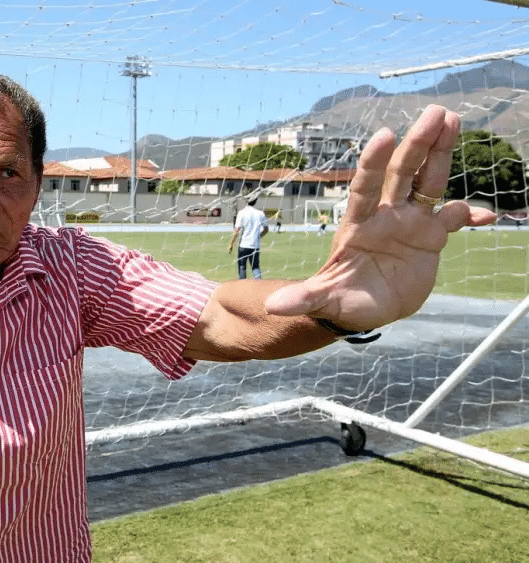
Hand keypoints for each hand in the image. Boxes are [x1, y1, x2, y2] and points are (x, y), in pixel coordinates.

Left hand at [263, 105, 494, 329]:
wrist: (365, 309)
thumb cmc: (341, 300)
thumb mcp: (324, 302)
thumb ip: (305, 299)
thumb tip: (274, 306)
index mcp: (359, 224)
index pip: (365, 187)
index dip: (373, 162)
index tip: (385, 135)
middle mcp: (385, 215)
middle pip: (402, 173)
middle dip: (417, 143)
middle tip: (435, 113)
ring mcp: (410, 222)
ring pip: (427, 182)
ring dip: (441, 154)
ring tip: (453, 122)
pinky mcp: (431, 237)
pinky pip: (452, 218)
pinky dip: (468, 214)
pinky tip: (487, 215)